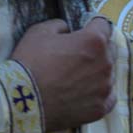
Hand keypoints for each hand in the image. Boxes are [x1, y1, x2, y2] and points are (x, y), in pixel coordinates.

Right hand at [9, 17, 114, 131]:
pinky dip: (98, 94)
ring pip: (108, 74)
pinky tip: (83, 94)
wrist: (22, 100)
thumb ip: (59, 25)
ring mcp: (105, 88)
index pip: (103, 25)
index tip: (82, 30)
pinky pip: (108, 97)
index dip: (91, 25)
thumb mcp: (39, 32)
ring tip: (75, 79)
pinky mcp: (101, 108)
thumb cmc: (30, 62)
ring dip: (96, 72)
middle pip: (110, 49)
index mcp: (94, 41)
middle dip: (96, 49)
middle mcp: (106, 63)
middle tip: (76, 56)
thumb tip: (68, 30)